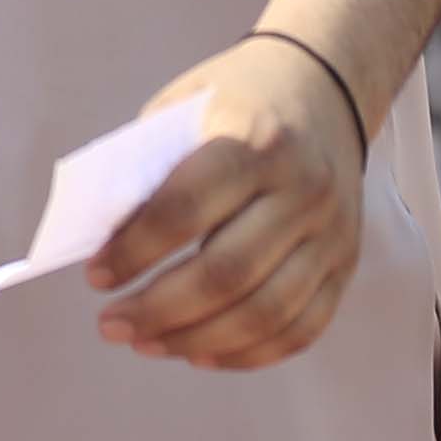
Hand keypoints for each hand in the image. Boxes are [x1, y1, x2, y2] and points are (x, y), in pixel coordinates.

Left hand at [90, 36, 369, 372]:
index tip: (95, 276)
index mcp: (255, 139)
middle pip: (226, 273)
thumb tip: (103, 243)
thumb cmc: (237, 99)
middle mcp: (302, 188)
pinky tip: (201, 354)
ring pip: (265, 313)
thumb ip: (148, 169)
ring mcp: (331, 231)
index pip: (186, 209)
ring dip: (196, 340)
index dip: (134, 251)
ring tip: (147, 344)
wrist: (327, 85)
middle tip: (110, 325)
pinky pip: (301, 328)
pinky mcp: (345, 263)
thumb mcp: (185, 107)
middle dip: (158, 310)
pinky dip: (248, 354)